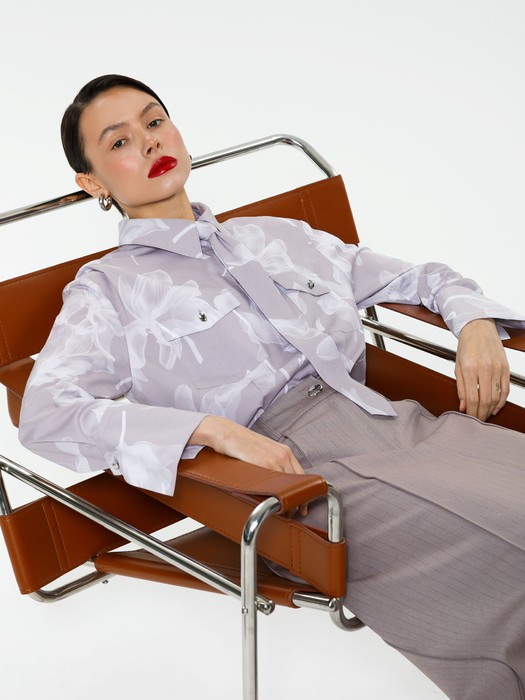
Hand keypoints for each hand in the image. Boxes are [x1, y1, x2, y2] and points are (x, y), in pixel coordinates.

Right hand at [189, 415, 307, 513]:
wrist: (226, 433)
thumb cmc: (242, 443)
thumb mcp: (264, 450)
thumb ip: (274, 463)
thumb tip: (279, 482)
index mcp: (285, 451)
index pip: (302, 476)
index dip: (303, 493)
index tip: (302, 505)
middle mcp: (283, 455)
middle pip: (298, 484)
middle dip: (296, 501)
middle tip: (293, 512)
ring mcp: (274, 460)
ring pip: (288, 488)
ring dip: (286, 502)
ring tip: (281, 512)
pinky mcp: (263, 465)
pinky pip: (275, 486)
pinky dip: (275, 498)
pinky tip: (272, 504)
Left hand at [455, 319, 509, 419]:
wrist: (479, 328)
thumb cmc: (466, 346)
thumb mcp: (457, 366)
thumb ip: (460, 387)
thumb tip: (463, 406)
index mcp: (470, 368)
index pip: (472, 398)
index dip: (471, 412)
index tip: (469, 419)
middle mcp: (485, 369)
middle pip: (485, 400)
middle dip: (481, 414)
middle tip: (477, 421)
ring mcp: (497, 368)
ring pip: (496, 397)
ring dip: (490, 410)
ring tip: (485, 415)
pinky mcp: (505, 368)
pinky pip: (505, 389)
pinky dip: (501, 401)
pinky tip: (495, 407)